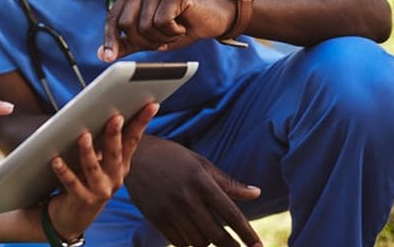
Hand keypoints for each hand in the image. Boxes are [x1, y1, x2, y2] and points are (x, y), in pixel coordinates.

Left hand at [46, 103, 157, 240]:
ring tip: (83, 136)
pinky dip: (64, 171)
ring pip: (94, 168)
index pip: (133, 140)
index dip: (142, 122)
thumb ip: (103, 142)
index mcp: (121, 165)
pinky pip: (72, 184)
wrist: (73, 218)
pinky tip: (56, 160)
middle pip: (116, 153)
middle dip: (115, 135)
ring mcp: (100, 191)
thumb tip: (104, 112)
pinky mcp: (82, 201)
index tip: (151, 105)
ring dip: (88, 152)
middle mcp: (114, 179)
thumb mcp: (99, 162)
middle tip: (116, 117)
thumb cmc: (86, 181)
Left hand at [98, 0, 234, 60]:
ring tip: (175, 31)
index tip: (107, 58)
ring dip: (161, 38)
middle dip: (145, 41)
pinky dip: (172, 32)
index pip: (113, 18)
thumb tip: (102, 54)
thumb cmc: (181, 26)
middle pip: (127, 24)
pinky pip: (161, 22)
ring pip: (144, 26)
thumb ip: (127, 43)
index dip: (110, 39)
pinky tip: (182, 26)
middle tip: (163, 38)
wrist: (215, 18)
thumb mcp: (150, 37)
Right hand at [124, 135, 261, 246]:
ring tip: (213, 236)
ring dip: (209, 242)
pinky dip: (190, 242)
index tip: (259, 246)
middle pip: (217, 235)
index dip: (247, 234)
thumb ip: (228, 182)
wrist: (134, 156)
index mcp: (201, 182)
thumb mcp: (201, 164)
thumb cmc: (172, 157)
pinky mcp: (157, 219)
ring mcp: (170, 210)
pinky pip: (180, 242)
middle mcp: (187, 198)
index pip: (231, 214)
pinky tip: (194, 235)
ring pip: (199, 241)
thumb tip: (256, 193)